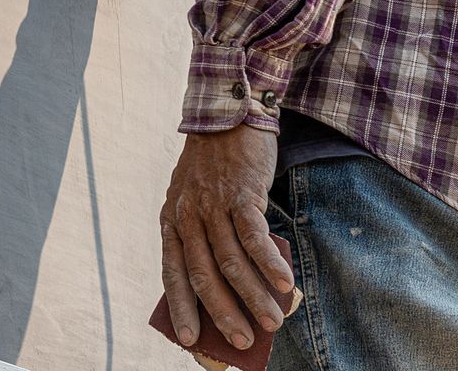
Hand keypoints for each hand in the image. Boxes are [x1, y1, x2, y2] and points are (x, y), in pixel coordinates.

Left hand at [159, 126, 293, 351]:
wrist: (227, 114)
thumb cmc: (215, 166)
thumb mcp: (196, 199)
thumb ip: (206, 236)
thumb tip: (232, 286)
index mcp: (172, 220)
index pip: (172, 272)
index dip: (181, 307)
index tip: (190, 339)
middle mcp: (188, 215)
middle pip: (203, 274)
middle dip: (222, 313)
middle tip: (241, 342)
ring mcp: (213, 204)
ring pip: (231, 261)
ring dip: (253, 296)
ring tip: (271, 322)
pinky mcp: (240, 193)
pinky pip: (255, 236)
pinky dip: (269, 264)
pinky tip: (284, 285)